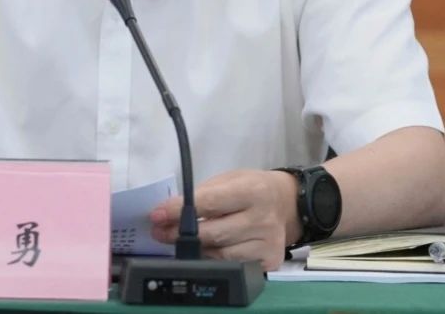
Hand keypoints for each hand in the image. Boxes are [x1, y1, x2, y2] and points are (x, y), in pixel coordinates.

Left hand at [148, 169, 301, 270]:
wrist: (287, 204)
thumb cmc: (252, 188)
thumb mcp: (230, 179)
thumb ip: (203, 194)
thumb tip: (169, 212)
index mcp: (253, 190)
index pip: (210, 203)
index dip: (179, 210)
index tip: (157, 215)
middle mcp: (263, 218)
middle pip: (213, 233)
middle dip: (180, 233)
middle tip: (160, 232)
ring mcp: (268, 243)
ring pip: (220, 254)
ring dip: (195, 248)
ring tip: (180, 241)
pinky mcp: (269, 261)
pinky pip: (232, 265)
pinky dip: (215, 259)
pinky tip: (207, 250)